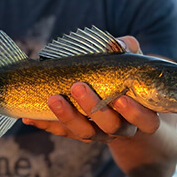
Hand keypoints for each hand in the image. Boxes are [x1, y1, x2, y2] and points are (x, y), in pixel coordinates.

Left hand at [22, 36, 159, 142]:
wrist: (116, 106)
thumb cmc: (126, 80)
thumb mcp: (131, 65)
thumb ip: (129, 52)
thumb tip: (119, 42)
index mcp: (141, 116)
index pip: (146, 121)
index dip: (134, 113)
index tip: (121, 98)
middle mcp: (120, 128)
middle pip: (110, 125)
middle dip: (93, 107)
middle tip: (78, 86)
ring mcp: (98, 133)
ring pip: (84, 132)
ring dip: (67, 116)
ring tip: (53, 98)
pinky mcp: (77, 133)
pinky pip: (61, 132)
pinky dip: (45, 124)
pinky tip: (29, 117)